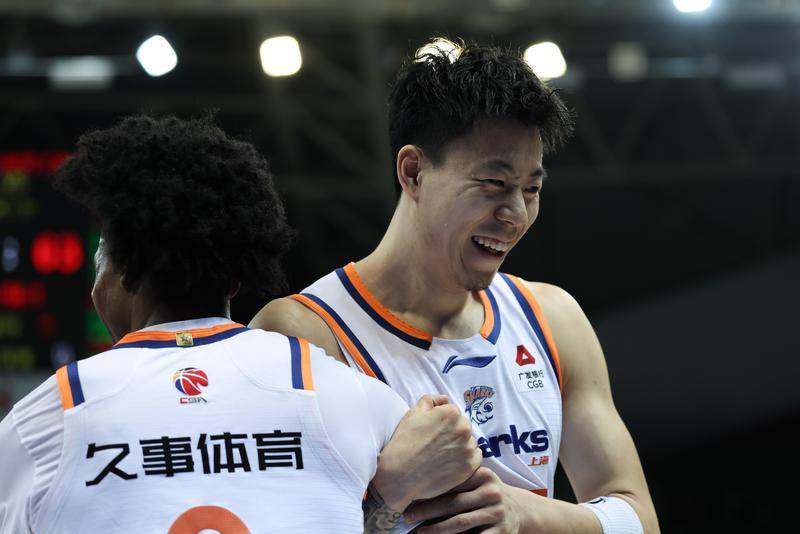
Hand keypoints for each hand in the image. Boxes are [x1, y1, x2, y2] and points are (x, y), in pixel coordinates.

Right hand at [371, 394, 481, 511]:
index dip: (442, 422)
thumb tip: (444, 399)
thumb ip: (430, 400)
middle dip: (453, 433)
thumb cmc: (404, 442)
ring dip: (460, 446)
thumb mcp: (413, 413)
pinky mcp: (469, 466)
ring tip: (442, 455)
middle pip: (463, 426)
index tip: (432, 432)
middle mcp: (463, 428)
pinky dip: (466, 459)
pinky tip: (451, 463)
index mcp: (451, 413)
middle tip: (437, 444)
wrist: (401, 474)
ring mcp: (468, 448)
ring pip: (469, 442)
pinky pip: (475, 457)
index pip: (453, 413)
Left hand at [404, 467, 536, 533]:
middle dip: (427, 510)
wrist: (521, 510)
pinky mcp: (501, 532)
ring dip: (437, 529)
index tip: (408, 495)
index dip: (429, 490)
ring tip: (419, 532)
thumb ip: (458, 480)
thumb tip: (419, 487)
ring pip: (460, 523)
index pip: (452, 482)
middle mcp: (492, 492)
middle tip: (408, 516)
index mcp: (484, 475)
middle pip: (453, 503)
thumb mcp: (479, 480)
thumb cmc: (488, 494)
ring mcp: (497, 513)